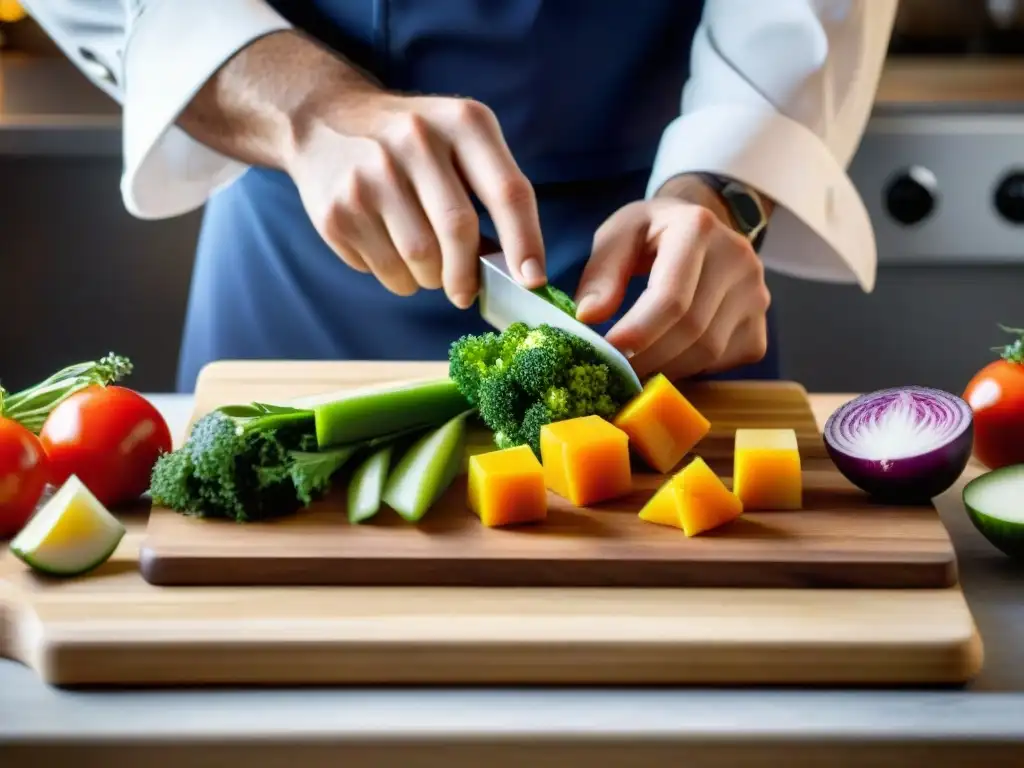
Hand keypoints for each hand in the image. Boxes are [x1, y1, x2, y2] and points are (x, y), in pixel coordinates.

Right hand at [286, 92, 545, 307]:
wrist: (322, 121)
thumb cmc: (411, 145)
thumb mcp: (457, 141)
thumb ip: (489, 193)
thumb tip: (515, 269)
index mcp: (462, 122)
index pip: (508, 191)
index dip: (525, 241)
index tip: (532, 280)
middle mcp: (417, 140)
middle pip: (459, 231)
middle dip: (468, 274)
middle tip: (465, 292)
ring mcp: (371, 174)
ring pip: (421, 259)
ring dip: (430, 278)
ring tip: (424, 262)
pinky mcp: (338, 210)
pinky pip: (385, 270)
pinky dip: (398, 277)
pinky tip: (390, 251)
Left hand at [574, 178, 771, 379]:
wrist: (703, 226)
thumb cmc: (653, 233)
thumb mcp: (618, 234)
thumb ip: (601, 272)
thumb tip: (589, 317)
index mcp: (698, 227)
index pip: (672, 296)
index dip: (638, 331)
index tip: (608, 351)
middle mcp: (738, 258)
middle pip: (691, 329)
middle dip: (647, 357)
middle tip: (614, 369)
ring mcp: (757, 293)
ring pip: (708, 351)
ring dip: (666, 367)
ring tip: (635, 365)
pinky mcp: (760, 324)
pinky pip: (724, 361)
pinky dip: (691, 369)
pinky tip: (668, 357)